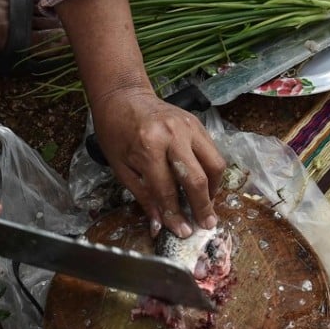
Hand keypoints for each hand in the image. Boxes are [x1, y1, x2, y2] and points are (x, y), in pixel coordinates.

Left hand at [55, 0, 225, 236]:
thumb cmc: (115, 132)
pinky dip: (212, 172)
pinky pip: (212, 151)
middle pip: (196, 179)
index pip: (167, 190)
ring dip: (213, 189)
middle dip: (202, 206)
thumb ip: (144, 196)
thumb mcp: (121, 168)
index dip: (176, 214)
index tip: (183, 232)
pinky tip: (205, 184)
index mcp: (148, 147)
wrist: (123, 96)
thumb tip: (160, 225)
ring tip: (207, 203)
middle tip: (206, 224)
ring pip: (214, 164)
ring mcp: (189, 127)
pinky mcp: (197, 123)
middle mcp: (173, 136)